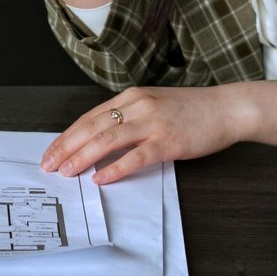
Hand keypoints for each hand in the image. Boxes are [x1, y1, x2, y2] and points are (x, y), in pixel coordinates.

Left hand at [39, 85, 251, 184]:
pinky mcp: (169, 141)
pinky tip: (101, 178)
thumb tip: (101, 139)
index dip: (68, 136)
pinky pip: (136, 156)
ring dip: (83, 157)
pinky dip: (116, 168)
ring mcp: (153, 123)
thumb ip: (129, 117)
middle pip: (92, 127)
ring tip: (67, 172)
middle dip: (67, 147)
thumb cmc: (192, 110)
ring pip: (108, 139)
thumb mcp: (154, 105)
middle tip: (49, 165)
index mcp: (131, 97)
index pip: (89, 117)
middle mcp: (138, 106)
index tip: (52, 151)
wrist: (227, 108)